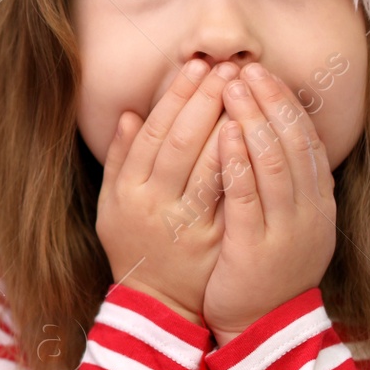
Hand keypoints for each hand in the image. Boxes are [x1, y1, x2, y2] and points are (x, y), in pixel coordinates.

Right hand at [96, 58, 235, 324]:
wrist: (159, 304)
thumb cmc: (135, 245)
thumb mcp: (111, 204)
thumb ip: (120, 159)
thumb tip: (132, 113)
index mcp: (127, 189)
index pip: (154, 131)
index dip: (176, 95)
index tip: (196, 65)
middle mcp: (153, 203)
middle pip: (181, 140)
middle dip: (206, 99)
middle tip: (228, 67)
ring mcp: (185, 222)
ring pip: (209, 162)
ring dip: (229, 121)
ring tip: (247, 89)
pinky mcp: (215, 238)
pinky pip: (232, 193)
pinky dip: (244, 160)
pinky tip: (258, 133)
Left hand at [202, 62, 336, 342]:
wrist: (262, 328)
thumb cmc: (264, 267)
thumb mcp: (285, 220)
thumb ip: (281, 180)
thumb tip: (267, 130)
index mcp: (318, 201)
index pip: (306, 138)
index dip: (284, 102)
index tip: (260, 71)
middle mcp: (311, 210)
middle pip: (294, 141)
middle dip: (268, 100)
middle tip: (243, 68)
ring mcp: (288, 229)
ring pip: (276, 161)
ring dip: (253, 119)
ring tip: (231, 87)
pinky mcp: (259, 247)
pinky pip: (250, 196)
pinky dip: (239, 161)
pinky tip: (225, 133)